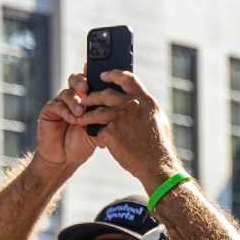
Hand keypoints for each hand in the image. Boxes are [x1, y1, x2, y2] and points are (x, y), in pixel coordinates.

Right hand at [33, 75, 99, 170]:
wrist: (64, 159)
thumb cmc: (82, 144)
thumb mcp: (98, 130)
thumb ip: (105, 118)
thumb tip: (119, 109)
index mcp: (87, 99)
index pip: (91, 81)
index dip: (94, 74)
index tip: (101, 75)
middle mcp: (74, 98)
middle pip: (76, 80)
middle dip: (81, 81)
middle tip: (86, 88)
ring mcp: (61, 103)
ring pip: (67, 92)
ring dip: (75, 101)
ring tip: (80, 113)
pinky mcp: (50, 110)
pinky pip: (57, 104)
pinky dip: (66, 111)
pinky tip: (72, 119)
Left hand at [77, 70, 178, 185]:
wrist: (156, 165)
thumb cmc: (159, 146)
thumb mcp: (157, 120)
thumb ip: (144, 108)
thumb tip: (136, 102)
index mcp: (145, 100)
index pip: (127, 79)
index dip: (113, 74)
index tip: (102, 75)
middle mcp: (132, 105)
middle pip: (105, 94)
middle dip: (92, 96)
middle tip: (84, 98)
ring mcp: (120, 118)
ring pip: (96, 111)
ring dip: (86, 115)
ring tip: (80, 119)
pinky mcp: (111, 132)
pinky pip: (97, 130)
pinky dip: (94, 134)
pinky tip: (95, 139)